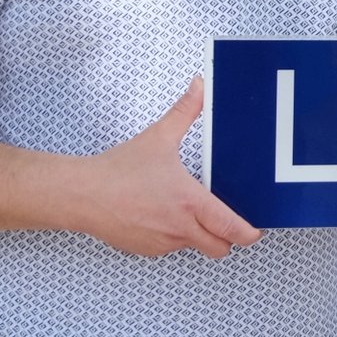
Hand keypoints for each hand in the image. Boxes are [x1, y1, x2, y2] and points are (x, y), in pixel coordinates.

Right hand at [74, 78, 261, 257]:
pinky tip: (163, 214)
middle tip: (227, 221)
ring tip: (187, 210)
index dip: (249, 233)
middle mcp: (179, 228)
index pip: (232, 229)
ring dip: (198, 234)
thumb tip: (199, 87)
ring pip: (194, 246)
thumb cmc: (116, 171)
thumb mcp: (158, 137)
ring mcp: (162, 243)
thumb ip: (185, 111)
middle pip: (220, 248)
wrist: (80, 194)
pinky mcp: (146, 250)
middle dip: (228, 238)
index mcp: (189, 203)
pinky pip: (170, 247)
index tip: (256, 229)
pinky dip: (173, 236)